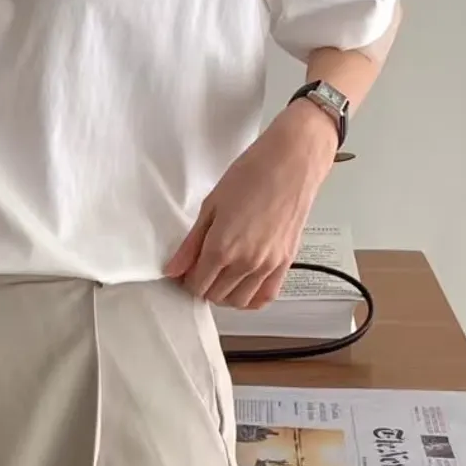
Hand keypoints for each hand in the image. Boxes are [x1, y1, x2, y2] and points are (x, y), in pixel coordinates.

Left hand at [164, 101, 338, 308]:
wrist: (291, 163)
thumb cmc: (251, 175)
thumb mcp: (210, 206)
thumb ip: (191, 244)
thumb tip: (174, 269)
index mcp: (222, 247)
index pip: (196, 284)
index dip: (186, 280)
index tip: (185, 270)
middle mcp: (245, 262)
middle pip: (215, 296)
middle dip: (203, 286)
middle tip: (201, 269)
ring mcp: (267, 265)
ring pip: (239, 301)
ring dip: (225, 294)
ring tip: (221, 274)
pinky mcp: (285, 263)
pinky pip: (266, 296)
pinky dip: (251, 298)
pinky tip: (243, 284)